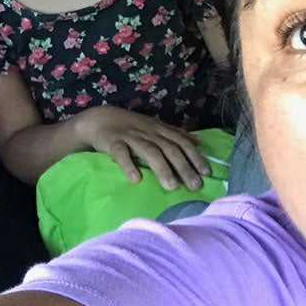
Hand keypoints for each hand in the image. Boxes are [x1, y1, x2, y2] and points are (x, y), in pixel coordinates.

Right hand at [73, 105, 210, 189]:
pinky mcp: (112, 142)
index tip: (207, 173)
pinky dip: (128, 165)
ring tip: (171, 187)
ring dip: (162, 168)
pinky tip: (135, 179)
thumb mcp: (155, 126)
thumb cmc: (130, 126)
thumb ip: (175, 134)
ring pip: (149, 151)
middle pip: (169, 148)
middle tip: (195, 186)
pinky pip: (121, 153)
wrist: (98, 118)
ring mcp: (130, 137)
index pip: (181, 142)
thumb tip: (199, 142)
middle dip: (184, 167)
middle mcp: (148, 132)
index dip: (195, 156)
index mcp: (159, 129)